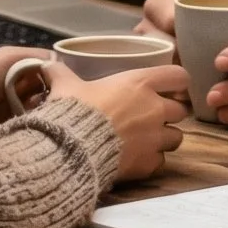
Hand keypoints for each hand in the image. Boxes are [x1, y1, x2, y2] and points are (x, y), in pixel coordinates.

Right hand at [47, 62, 191, 181]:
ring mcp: (155, 138)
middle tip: (152, 116)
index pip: (178, 76)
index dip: (176, 81)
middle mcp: (154, 109)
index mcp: (140, 84)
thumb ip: (61, 74)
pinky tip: (135, 159)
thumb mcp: (65, 87)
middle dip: (170, 113)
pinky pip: (160, 161)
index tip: (169, 87)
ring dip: (164, 138)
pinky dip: (151, 161)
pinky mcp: (149, 163)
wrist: (71, 150)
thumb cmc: (73, 112)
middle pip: (181, 110)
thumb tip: (47, 64)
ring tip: (146, 140)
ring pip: (177, 137)